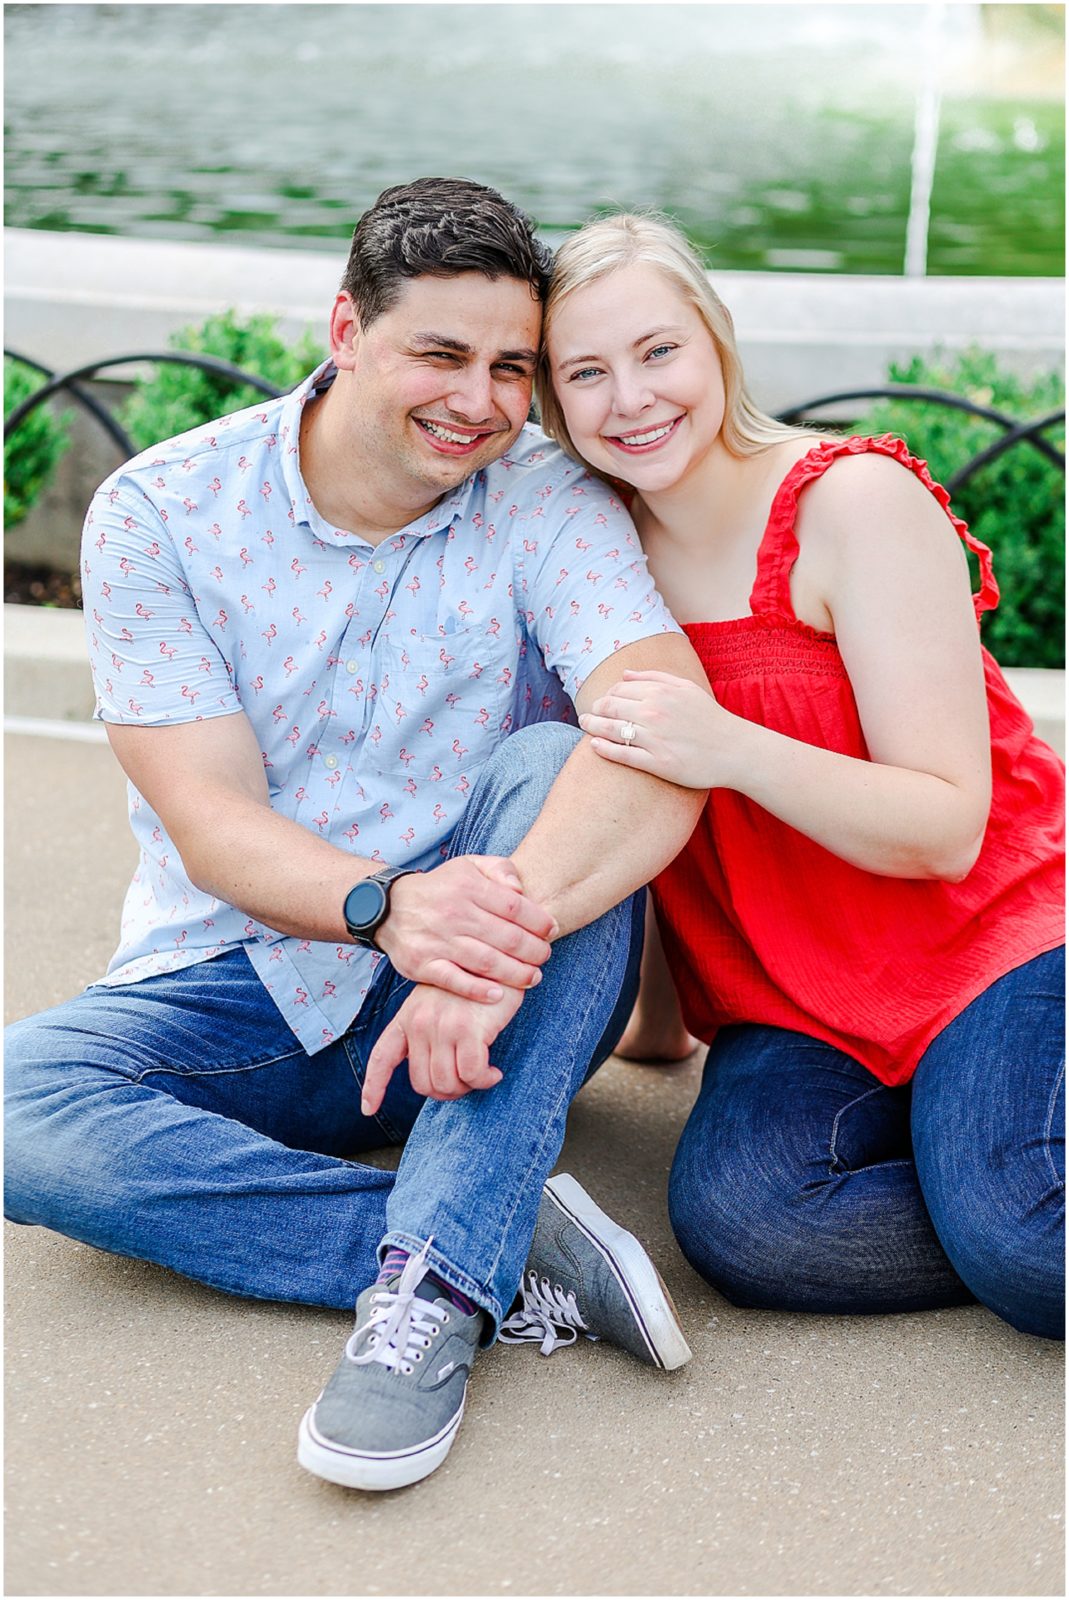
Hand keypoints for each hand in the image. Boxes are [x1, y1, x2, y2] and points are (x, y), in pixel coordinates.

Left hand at [361, 983, 524, 1114]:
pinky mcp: (467, 1030)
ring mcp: (441, 1026)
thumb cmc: (477, 983)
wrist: (501, 960)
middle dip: (447, 1092)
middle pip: (423, 1083)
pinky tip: (494, 1072)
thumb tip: (435, 1073)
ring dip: (468, 1088)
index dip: (374, 1086)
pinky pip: (472, 1075)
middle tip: (468, 1082)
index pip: (383, 1056)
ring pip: (446, 1083)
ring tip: (483, 1074)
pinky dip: (484, 1080)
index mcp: (409, 1016)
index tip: (369, 1109)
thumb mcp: (442, 1002)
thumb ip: (431, 1031)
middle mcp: (419, 1022)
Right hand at [373, 855, 557, 1003]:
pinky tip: (499, 995)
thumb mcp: (468, 866)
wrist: (388, 908)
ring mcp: (437, 941)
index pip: (514, 907)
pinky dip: (478, 990)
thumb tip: (521, 890)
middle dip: (534, 951)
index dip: (538, 921)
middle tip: (545, 957)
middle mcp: (453, 913)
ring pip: (486, 962)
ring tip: (533, 977)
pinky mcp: (422, 965)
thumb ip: (500, 869)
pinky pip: (455, 981)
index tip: (551, 930)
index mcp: (467, 887)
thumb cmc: (441, 888)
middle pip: (506, 937)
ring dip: (516, 973)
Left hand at [578, 669, 742, 788]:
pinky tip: (594, 746)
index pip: (618, 690)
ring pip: (611, 730)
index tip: (601, 703)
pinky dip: (603, 748)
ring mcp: (654, 738)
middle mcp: (654, 713)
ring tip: (585, 727)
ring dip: (592, 727)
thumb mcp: (686, 688)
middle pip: (609, 708)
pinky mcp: (657, 763)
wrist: (734, 750)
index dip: (605, 696)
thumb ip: (654, 677)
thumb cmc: (709, 718)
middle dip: (594, 710)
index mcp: (660, 693)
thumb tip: (624, 675)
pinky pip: (622, 754)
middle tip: (587, 715)